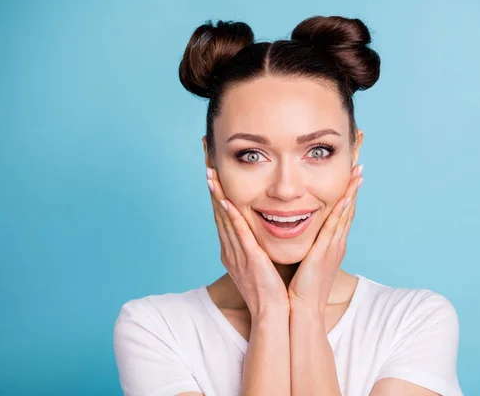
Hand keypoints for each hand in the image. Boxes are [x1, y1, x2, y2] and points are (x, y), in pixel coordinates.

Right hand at [207, 167, 289, 315]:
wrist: (272, 313)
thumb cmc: (270, 290)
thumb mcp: (260, 264)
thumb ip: (257, 246)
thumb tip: (262, 232)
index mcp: (233, 251)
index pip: (223, 217)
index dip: (217, 195)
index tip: (214, 175)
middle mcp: (230, 250)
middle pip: (218, 213)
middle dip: (213, 189)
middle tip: (207, 166)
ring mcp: (237, 254)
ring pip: (224, 219)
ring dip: (217, 196)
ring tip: (210, 175)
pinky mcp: (248, 258)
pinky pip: (238, 233)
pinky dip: (230, 216)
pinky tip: (225, 200)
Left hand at [287, 164, 363, 313]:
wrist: (302, 310)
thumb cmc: (301, 289)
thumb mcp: (307, 262)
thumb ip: (307, 246)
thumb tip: (301, 234)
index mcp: (332, 245)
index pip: (342, 214)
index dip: (347, 194)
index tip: (351, 175)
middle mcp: (336, 244)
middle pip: (348, 209)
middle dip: (354, 187)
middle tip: (360, 166)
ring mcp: (333, 248)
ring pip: (345, 214)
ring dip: (351, 192)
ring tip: (358, 173)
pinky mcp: (325, 253)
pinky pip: (334, 227)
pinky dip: (340, 211)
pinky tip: (345, 196)